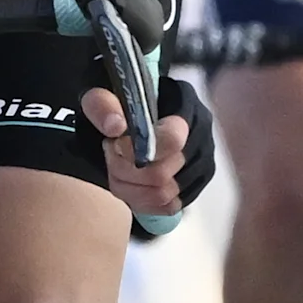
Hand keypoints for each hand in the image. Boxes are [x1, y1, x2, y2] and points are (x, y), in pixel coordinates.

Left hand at [81, 72, 216, 224]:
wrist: (128, 116)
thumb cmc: (118, 104)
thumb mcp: (100, 94)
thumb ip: (102, 105)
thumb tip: (115, 126)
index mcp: (184, 103)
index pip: (172, 140)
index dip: (137, 150)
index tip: (115, 143)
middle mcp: (201, 134)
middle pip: (162, 174)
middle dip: (125, 170)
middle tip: (111, 154)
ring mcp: (202, 163)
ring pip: (164, 196)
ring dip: (129, 188)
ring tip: (117, 168)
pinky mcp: (196, 186)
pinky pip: (169, 208)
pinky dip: (141, 201)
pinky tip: (129, 183)